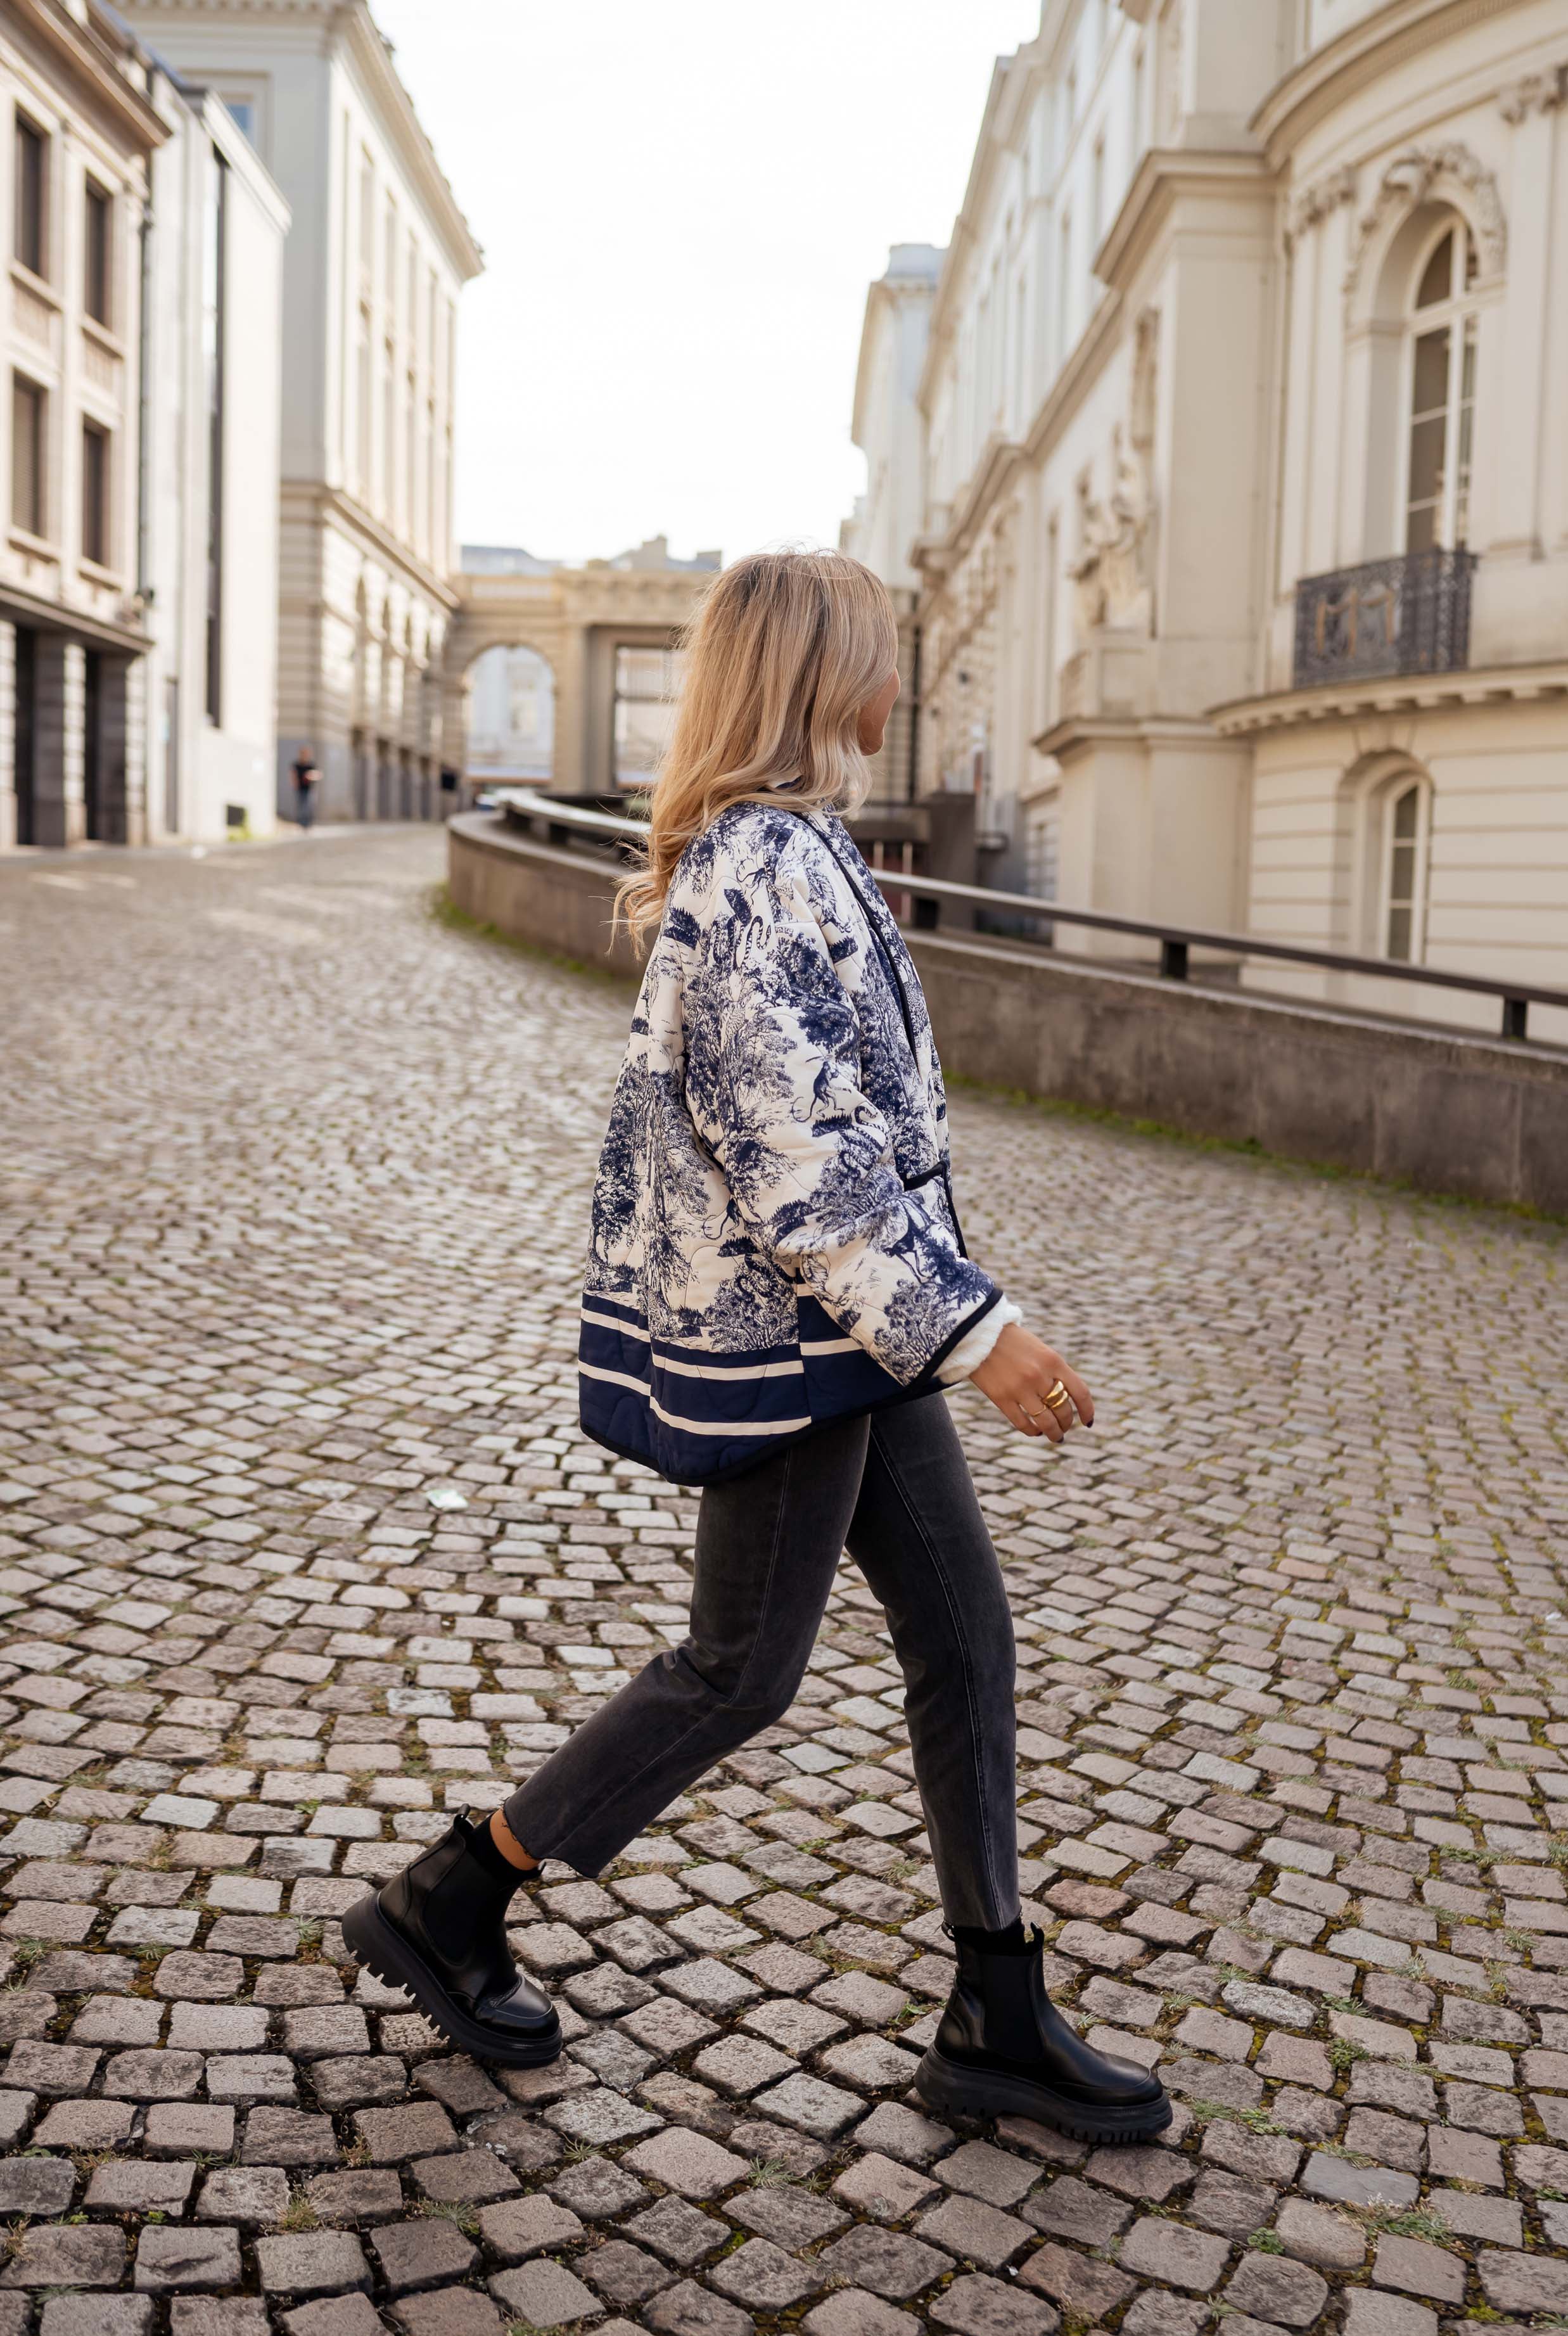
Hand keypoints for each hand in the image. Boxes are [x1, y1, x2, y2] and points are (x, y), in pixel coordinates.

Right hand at [970, 1324, 1093, 1442]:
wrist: (980, 1333)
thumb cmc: (1012, 1341)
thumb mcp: (1040, 1350)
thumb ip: (1054, 1372)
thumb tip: (1066, 1400)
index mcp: (1053, 1360)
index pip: (1080, 1392)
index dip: (1087, 1410)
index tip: (1087, 1422)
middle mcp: (1040, 1375)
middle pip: (1063, 1409)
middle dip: (1066, 1423)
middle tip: (1064, 1428)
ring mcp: (1020, 1388)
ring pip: (1046, 1421)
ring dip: (1054, 1433)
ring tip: (1055, 1436)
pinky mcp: (1001, 1397)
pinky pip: (1022, 1423)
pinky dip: (1032, 1431)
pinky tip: (1035, 1431)